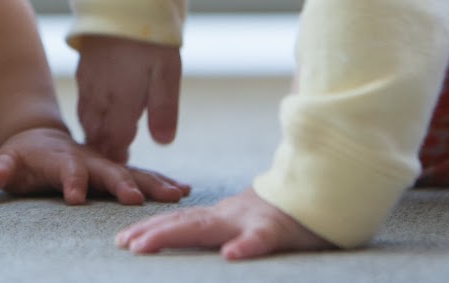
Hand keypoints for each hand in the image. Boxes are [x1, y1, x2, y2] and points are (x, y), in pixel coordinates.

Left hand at [0, 125, 190, 205]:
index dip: (70, 181)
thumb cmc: (21, 158)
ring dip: (153, 183)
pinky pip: (143, 176)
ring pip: (132, 171)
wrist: (40, 141)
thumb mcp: (7, 162)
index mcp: (61, 158)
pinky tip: (184, 191)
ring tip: (176, 193)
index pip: (66, 169)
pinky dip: (162, 182)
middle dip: (121, 183)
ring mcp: (106, 163)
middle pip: (107, 170)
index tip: (75, 198)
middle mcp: (89, 158)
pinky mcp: (118, 171)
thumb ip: (0, 169)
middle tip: (134, 198)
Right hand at [74, 35, 181, 161]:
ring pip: (86, 117)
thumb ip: (163, 109)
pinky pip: (82, 100)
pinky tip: (95, 113)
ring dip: (94, 133)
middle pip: (97, 132)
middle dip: (104, 149)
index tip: (123, 167)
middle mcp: (101, 95)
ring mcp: (89, 81)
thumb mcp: (167, 73)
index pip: (115, 140)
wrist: (123, 0)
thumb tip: (163, 143)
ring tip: (103, 144)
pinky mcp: (84, 68)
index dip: (119, 155)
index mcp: (121, 101)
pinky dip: (88, 114)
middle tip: (111, 163)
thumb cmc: (151, 37)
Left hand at [115, 187, 335, 260]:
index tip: (122, 240)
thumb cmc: (286, 215)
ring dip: (174, 235)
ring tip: (144, 246)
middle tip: (123, 245)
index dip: (151, 229)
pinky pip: (261, 239)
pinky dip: (246, 246)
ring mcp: (252, 220)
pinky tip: (230, 256)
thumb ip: (227, 229)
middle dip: (152, 233)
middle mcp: (232, 216)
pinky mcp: (279, 229)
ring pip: (209, 228)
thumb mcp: (250, 223)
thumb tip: (201, 239)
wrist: (326, 192)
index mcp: (224, 218)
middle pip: (185, 224)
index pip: (181, 222)